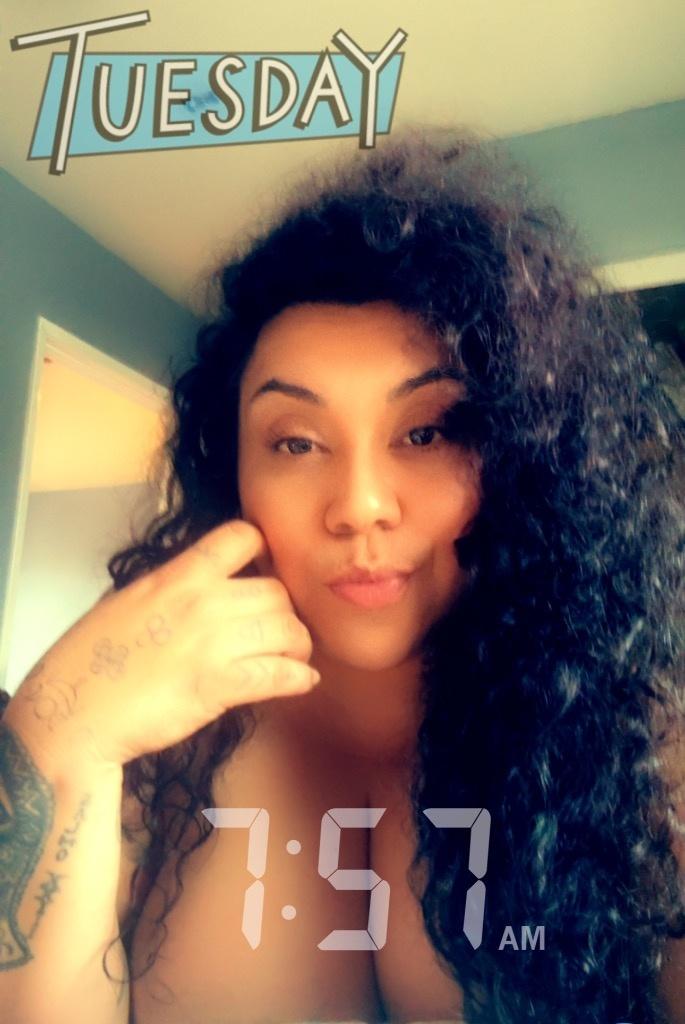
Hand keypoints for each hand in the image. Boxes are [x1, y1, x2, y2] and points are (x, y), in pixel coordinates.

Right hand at [7, 520, 317, 769]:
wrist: (69, 715)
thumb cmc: (87, 665)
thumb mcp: (126, 602)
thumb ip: (169, 589)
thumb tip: (200, 586)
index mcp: (174, 575)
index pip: (241, 536)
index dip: (264, 552)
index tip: (268, 572)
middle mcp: (200, 601)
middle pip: (276, 591)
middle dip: (285, 612)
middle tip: (282, 630)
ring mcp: (211, 643)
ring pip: (287, 630)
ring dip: (297, 645)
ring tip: (292, 656)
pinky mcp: (218, 685)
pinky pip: (280, 674)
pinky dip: (298, 678)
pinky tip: (302, 682)